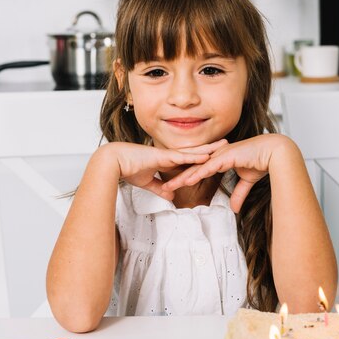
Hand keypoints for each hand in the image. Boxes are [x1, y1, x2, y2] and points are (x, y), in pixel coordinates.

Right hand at [109, 139, 227, 199]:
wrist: (113, 163)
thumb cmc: (127, 169)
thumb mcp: (147, 182)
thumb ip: (159, 188)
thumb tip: (170, 195)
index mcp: (166, 159)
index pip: (188, 157)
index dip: (201, 155)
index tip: (214, 152)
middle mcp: (168, 154)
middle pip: (194, 150)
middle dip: (210, 147)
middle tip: (226, 144)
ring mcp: (166, 154)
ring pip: (192, 151)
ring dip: (208, 149)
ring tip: (223, 146)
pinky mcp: (162, 157)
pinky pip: (182, 156)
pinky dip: (194, 156)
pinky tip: (206, 156)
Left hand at [161, 134, 289, 212]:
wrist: (274, 153)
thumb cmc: (262, 162)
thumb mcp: (247, 182)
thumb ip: (239, 194)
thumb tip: (234, 209)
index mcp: (220, 159)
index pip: (199, 169)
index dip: (187, 177)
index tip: (175, 185)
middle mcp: (217, 155)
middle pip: (193, 168)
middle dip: (179, 177)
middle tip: (165, 186)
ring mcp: (221, 154)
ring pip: (197, 167)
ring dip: (183, 177)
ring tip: (170, 185)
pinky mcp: (226, 156)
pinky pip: (208, 166)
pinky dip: (198, 173)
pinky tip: (188, 179)